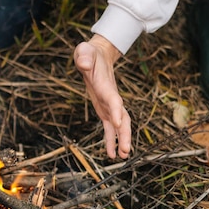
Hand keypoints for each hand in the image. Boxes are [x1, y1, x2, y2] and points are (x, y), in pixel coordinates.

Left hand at [74, 34, 131, 158]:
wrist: (98, 55)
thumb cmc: (89, 53)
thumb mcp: (84, 51)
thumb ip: (84, 56)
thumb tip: (82, 62)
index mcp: (106, 85)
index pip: (114, 99)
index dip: (117, 110)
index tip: (119, 123)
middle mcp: (111, 98)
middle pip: (123, 117)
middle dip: (125, 134)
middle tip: (126, 150)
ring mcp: (109, 105)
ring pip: (119, 125)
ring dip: (121, 140)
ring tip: (122, 157)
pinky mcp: (104, 110)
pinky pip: (109, 128)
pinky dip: (110, 140)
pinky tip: (110, 154)